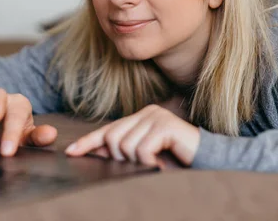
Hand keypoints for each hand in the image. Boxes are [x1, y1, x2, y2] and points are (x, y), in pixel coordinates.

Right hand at [0, 83, 57, 156]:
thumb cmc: (1, 132)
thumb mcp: (19, 138)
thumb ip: (36, 137)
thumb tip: (51, 134)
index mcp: (21, 110)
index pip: (25, 121)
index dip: (18, 135)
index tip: (9, 152)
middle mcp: (8, 102)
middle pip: (14, 109)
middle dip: (11, 128)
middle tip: (6, 148)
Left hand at [64, 104, 199, 166]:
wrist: (207, 159)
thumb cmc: (177, 159)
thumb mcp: (146, 153)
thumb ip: (125, 150)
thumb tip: (97, 152)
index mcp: (139, 117)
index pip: (107, 129)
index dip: (88, 142)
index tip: (70, 153)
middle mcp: (146, 113)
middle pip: (112, 138)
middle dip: (119, 157)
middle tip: (140, 164)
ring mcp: (156, 117)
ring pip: (125, 146)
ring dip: (137, 162)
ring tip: (153, 163)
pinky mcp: (165, 126)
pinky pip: (141, 150)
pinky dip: (148, 162)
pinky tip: (160, 164)